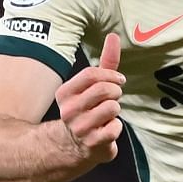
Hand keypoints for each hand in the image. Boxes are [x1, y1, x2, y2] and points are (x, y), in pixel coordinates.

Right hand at [56, 32, 124, 163]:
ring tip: (107, 115)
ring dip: (115, 110)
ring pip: (112, 107)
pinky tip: (107, 130)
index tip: (118, 80)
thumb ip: (105, 61)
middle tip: (113, 98)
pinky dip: (116, 127)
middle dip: (115, 92)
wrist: (74, 145)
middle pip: (104, 89)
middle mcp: (68, 110)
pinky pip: (116, 127)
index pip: (91, 74)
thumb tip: (114, 36)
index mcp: (64, 93)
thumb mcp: (93, 85)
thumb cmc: (88, 109)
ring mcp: (80, 128)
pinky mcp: (92, 143)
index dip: (110, 75)